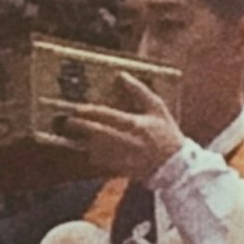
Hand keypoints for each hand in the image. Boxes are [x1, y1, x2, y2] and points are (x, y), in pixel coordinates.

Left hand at [53, 72, 189, 182]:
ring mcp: (122, 157)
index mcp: (135, 124)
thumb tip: (122, 75)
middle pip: (95, 133)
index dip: (88, 112)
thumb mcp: (157, 108)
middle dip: (79, 126)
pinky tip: (91, 147)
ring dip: (83, 140)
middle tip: (68, 120)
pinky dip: (92, 153)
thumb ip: (139, 91)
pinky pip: (100, 161)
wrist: (175, 165)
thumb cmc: (166, 134)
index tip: (77, 108)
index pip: (106, 116)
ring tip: (76, 133)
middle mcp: (126, 141)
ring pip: (94, 148)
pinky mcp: (120, 168)